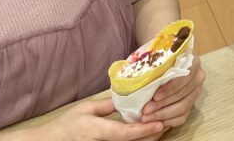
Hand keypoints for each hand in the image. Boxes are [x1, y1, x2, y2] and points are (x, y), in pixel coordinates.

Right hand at [39, 98, 163, 140]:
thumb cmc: (68, 124)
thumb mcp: (86, 108)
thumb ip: (108, 104)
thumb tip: (128, 97)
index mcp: (97, 131)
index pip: (125, 133)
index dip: (144, 130)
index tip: (160, 124)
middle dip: (151, 136)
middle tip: (166, 123)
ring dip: (147, 140)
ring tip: (160, 128)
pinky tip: (146, 135)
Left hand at [141, 57, 204, 126]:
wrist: (166, 64)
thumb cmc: (160, 60)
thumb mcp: (159, 59)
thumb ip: (156, 66)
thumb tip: (142, 77)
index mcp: (193, 63)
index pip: (184, 78)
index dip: (170, 89)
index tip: (155, 96)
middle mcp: (198, 78)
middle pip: (183, 95)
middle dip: (163, 104)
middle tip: (146, 111)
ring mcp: (196, 92)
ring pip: (183, 107)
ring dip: (163, 114)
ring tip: (147, 117)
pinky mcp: (192, 104)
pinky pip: (183, 117)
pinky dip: (169, 121)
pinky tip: (156, 122)